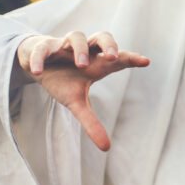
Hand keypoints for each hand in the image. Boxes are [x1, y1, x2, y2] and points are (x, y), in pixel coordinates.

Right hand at [15, 30, 149, 150]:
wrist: (38, 65)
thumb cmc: (65, 80)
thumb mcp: (77, 103)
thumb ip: (91, 122)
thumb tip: (106, 148)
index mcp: (97, 63)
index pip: (118, 58)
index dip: (131, 58)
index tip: (146, 62)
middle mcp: (84, 51)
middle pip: (102, 37)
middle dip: (109, 44)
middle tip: (112, 57)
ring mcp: (63, 46)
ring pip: (76, 37)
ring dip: (79, 49)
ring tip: (81, 65)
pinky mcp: (42, 48)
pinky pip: (42, 49)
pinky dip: (40, 59)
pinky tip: (38, 72)